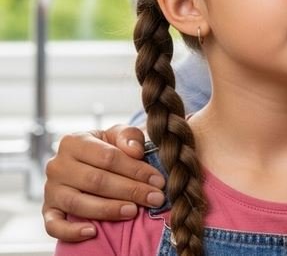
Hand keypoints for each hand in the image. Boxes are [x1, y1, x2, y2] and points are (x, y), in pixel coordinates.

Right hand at [43, 125, 165, 241]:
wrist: (92, 161)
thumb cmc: (110, 147)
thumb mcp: (120, 135)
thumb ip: (129, 136)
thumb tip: (134, 151)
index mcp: (73, 142)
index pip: (108, 157)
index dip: (136, 170)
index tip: (158, 181)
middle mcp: (57, 165)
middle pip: (96, 181)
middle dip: (130, 191)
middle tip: (155, 199)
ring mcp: (50, 189)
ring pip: (78, 203)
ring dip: (108, 210)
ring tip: (133, 211)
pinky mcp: (48, 210)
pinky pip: (53, 225)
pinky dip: (70, 231)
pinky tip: (92, 232)